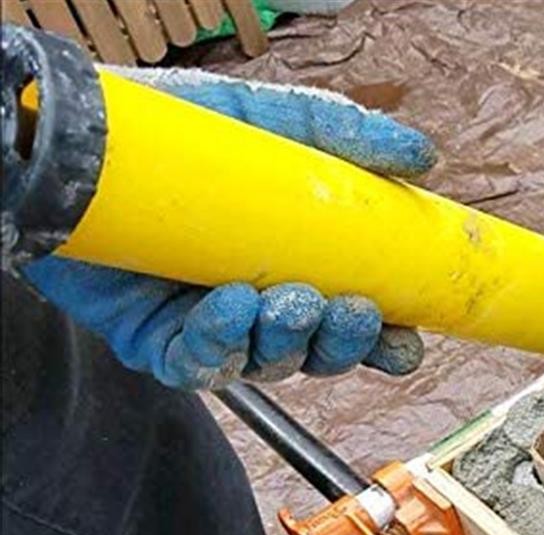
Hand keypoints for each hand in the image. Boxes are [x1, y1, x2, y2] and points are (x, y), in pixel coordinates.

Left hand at [23, 69, 435, 389]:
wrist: (82, 142)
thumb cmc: (180, 137)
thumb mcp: (269, 122)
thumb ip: (344, 134)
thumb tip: (422, 156)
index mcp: (295, 268)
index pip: (353, 323)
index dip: (384, 342)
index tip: (406, 337)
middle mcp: (260, 308)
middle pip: (317, 355)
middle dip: (342, 345)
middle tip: (351, 310)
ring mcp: (213, 330)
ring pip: (268, 365)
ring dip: (289, 341)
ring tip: (290, 300)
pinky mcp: (161, 344)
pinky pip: (201, 364)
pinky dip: (224, 343)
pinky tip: (234, 305)